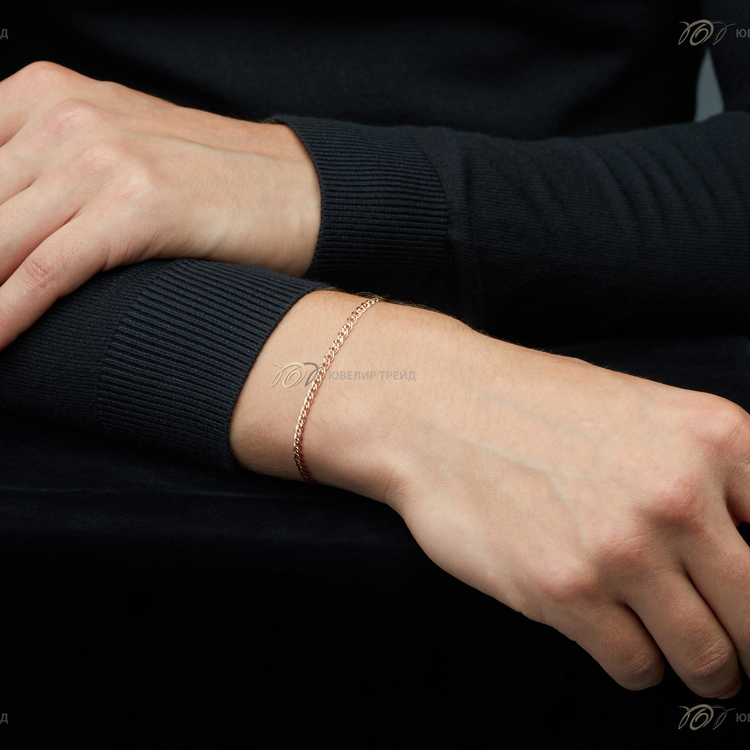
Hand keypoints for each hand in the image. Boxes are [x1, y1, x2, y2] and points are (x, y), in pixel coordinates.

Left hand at [0, 61, 319, 348]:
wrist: (297, 187)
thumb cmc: (210, 179)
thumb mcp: (115, 147)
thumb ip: (46, 168)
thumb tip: (4, 221)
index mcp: (47, 93)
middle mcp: (66, 116)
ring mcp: (102, 158)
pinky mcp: (137, 206)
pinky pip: (48, 270)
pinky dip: (10, 312)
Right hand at [231, 291, 749, 697]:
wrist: (437, 409)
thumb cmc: (533, 408)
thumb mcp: (641, 412)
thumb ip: (711, 473)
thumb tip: (748, 547)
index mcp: (712, 436)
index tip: (746, 598)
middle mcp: (677, 494)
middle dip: (747, 640)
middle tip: (732, 647)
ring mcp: (620, 548)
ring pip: (708, 657)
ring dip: (701, 664)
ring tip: (682, 652)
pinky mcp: (564, 592)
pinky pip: (636, 667)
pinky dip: (636, 664)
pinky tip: (617, 635)